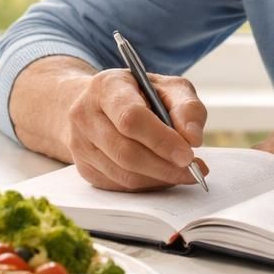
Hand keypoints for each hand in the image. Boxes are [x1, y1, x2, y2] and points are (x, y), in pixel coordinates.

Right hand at [64, 68, 209, 191]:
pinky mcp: (85, 168)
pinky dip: (148, 184)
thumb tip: (193, 138)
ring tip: (184, 172)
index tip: (188, 154)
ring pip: (123, 174)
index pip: (131, 118)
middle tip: (193, 169)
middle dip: (165, 166)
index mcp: (106, 87)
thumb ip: (187, 107)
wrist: (98, 104)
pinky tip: (163, 175)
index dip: (161, 140)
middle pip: (126, 152)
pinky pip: (120, 186)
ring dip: (159, 178)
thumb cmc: (139, 94)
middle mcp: (85, 115)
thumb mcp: (168, 88)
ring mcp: (80, 144)